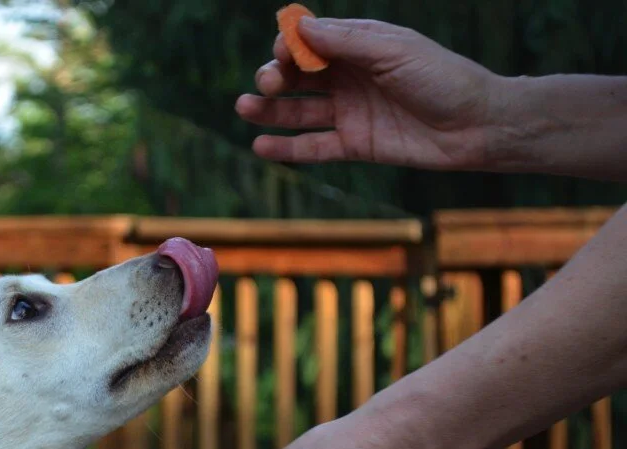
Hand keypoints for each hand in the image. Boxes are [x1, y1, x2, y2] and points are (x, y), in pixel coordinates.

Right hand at [237, 18, 501, 170]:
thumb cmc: (442, 78)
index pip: (311, 43)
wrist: (477, 126)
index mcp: (360, 46)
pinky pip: (313, 146)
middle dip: (275, 77)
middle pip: (299, 76)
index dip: (290, 47)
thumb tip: (299, 28)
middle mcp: (350, 77)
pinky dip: (286, 147)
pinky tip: (261, 145)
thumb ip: (346, 42)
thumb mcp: (394, 51)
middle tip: (265, 84)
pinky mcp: (355, 145)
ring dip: (269, 110)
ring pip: (299, 110)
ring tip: (244, 108)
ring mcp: (350, 112)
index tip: (282, 54)